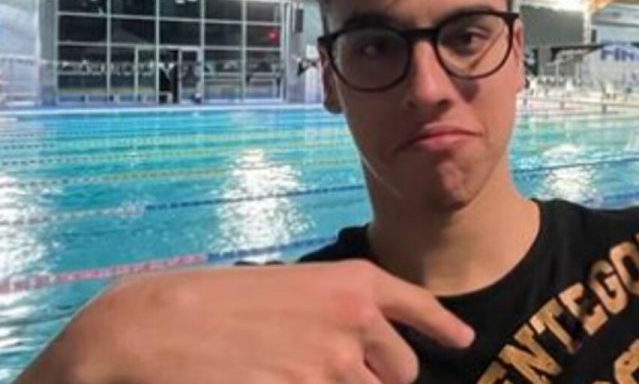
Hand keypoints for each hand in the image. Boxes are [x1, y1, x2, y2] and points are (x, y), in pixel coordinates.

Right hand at [15, 260, 473, 383]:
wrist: (156, 325)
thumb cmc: (214, 302)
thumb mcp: (290, 290)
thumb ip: (337, 313)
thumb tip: (363, 344)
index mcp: (352, 283)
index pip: (417, 307)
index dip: (444, 327)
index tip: (463, 341)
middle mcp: (356, 321)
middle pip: (400, 371)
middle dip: (378, 377)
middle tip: (334, 370)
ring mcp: (334, 365)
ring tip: (296, 369)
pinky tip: (279, 377)